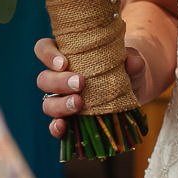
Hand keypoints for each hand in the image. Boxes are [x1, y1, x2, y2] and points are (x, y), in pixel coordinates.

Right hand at [34, 37, 148, 138]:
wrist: (133, 89)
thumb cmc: (125, 67)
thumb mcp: (131, 61)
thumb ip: (132, 59)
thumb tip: (133, 62)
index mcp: (66, 54)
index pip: (44, 49)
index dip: (48, 55)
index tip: (64, 62)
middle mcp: (59, 77)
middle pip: (44, 79)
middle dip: (59, 82)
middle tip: (80, 83)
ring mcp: (61, 99)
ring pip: (47, 102)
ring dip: (60, 104)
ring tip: (78, 103)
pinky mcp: (68, 119)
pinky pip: (55, 125)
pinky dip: (56, 127)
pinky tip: (63, 127)